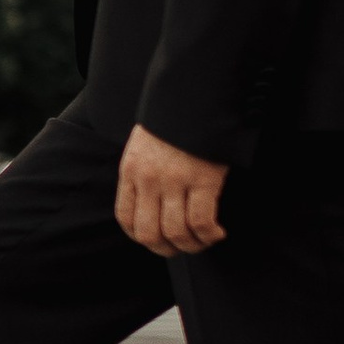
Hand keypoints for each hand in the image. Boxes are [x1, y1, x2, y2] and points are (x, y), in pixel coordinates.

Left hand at [115, 125, 228, 256]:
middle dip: (166, 249)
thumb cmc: (174, 120)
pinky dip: (210, 234)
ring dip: (192, 245)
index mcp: (131, 170)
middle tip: (182, 247)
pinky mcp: (203, 179)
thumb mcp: (145, 145)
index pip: (126, 219)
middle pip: (149, 233)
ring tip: (204, 241)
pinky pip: (201, 222)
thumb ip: (143, 173)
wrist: (196, 94)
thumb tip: (153, 206)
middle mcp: (149, 179)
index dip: (141, 238)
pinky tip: (217, 232)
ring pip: (176, 232)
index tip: (158, 240)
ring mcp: (175, 180)